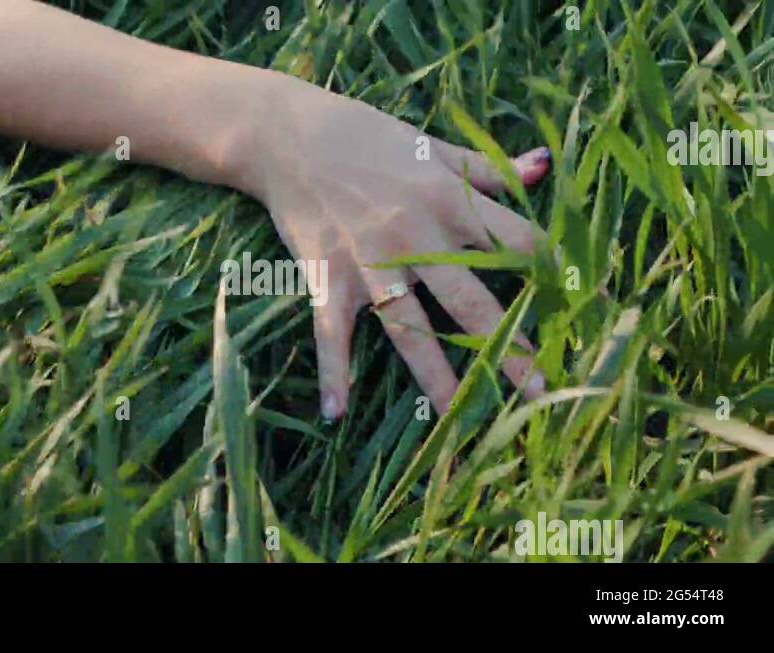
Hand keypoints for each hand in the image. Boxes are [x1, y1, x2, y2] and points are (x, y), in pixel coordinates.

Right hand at [243, 75, 550, 419]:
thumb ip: (486, 169)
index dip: (552, 274)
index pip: (516, 243)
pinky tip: (334, 412)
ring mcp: (369, 262)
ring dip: (435, 376)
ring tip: (458, 420)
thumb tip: (545, 166)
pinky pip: (331, 331)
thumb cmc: (367, 138)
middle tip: (540, 393)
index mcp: (448, 201)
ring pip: (408, 328)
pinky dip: (333, 371)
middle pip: (470, 301)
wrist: (289, 135)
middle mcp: (415, 236)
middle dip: (507, 347)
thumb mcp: (432, 147)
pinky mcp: (326, 276)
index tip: (580, 309)